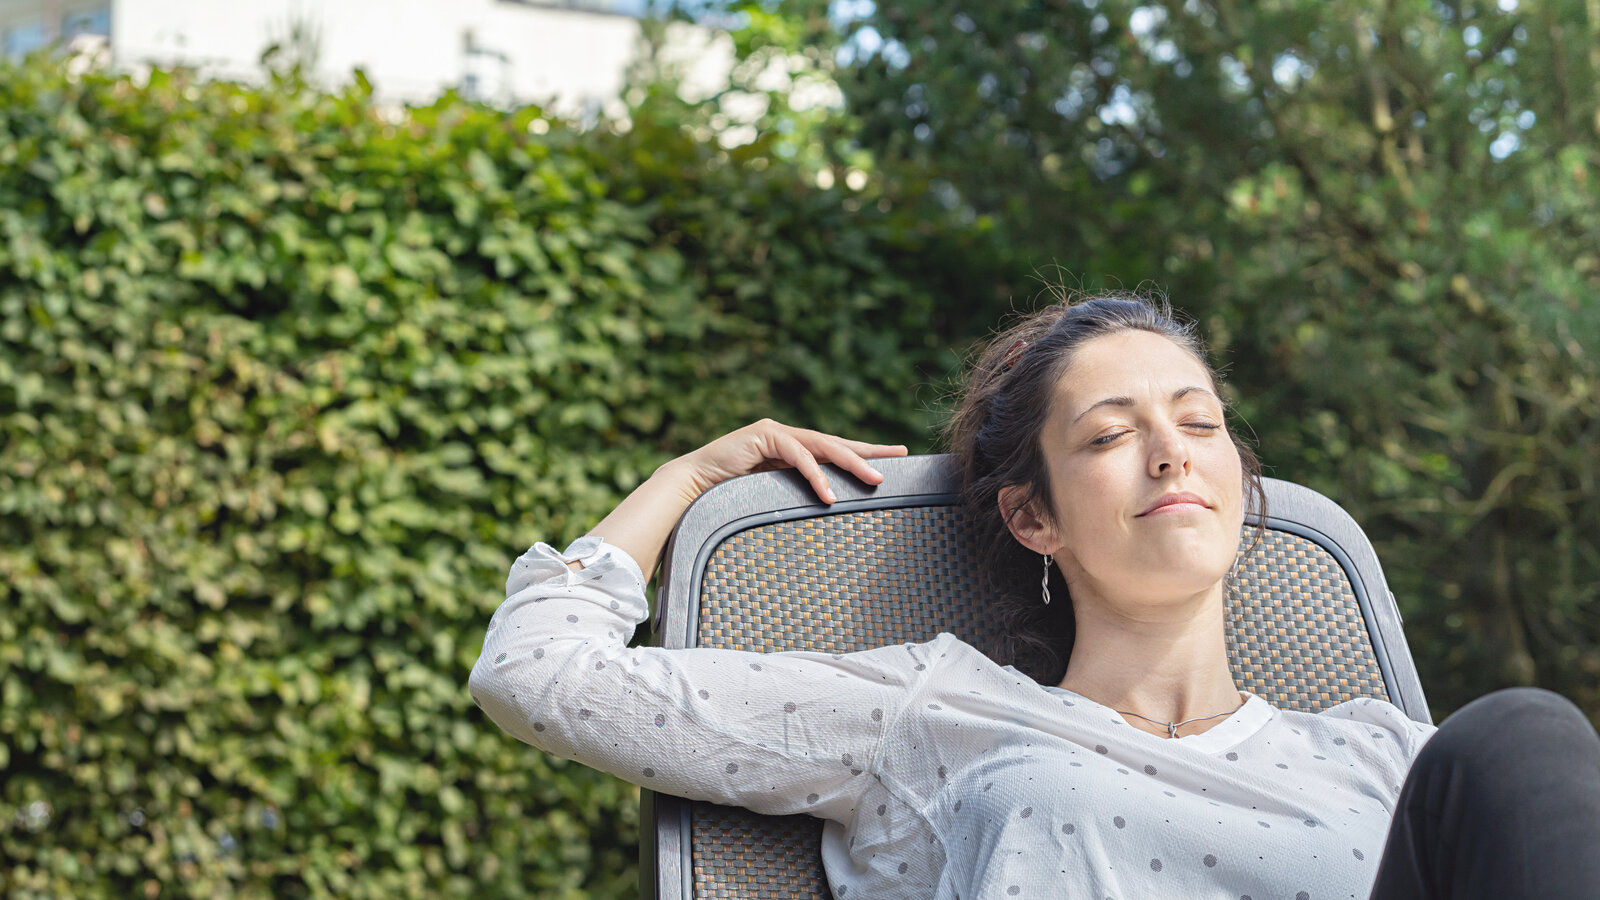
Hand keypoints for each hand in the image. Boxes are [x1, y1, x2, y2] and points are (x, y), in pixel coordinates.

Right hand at [678, 419, 908, 503]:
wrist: (691, 486)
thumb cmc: (726, 495)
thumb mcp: (771, 494)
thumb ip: (794, 493)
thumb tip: (825, 509)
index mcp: (790, 448)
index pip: (833, 450)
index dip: (863, 453)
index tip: (893, 457)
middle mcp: (786, 436)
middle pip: (836, 442)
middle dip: (869, 450)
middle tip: (899, 455)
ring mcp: (775, 432)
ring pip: (823, 445)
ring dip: (850, 462)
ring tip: (874, 478)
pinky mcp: (763, 436)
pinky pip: (798, 455)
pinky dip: (816, 474)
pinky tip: (829, 493)